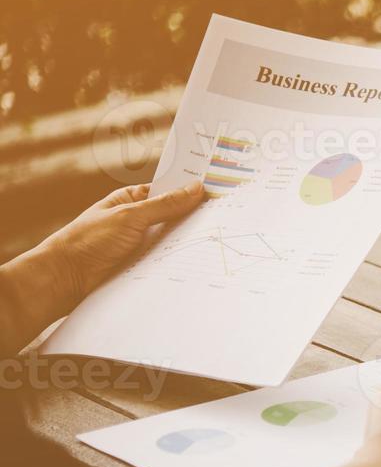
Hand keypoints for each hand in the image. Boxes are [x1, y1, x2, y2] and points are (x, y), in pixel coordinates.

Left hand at [40, 182, 205, 303]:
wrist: (67, 278)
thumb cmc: (89, 239)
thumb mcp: (130, 216)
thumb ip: (164, 204)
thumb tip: (195, 189)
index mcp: (133, 200)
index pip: (168, 191)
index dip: (190, 190)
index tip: (218, 189)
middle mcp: (140, 221)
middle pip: (176, 216)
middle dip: (197, 217)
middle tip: (227, 214)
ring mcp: (144, 245)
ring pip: (176, 240)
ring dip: (191, 240)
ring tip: (220, 236)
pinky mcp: (146, 267)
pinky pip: (170, 261)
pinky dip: (182, 260)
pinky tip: (201, 259)